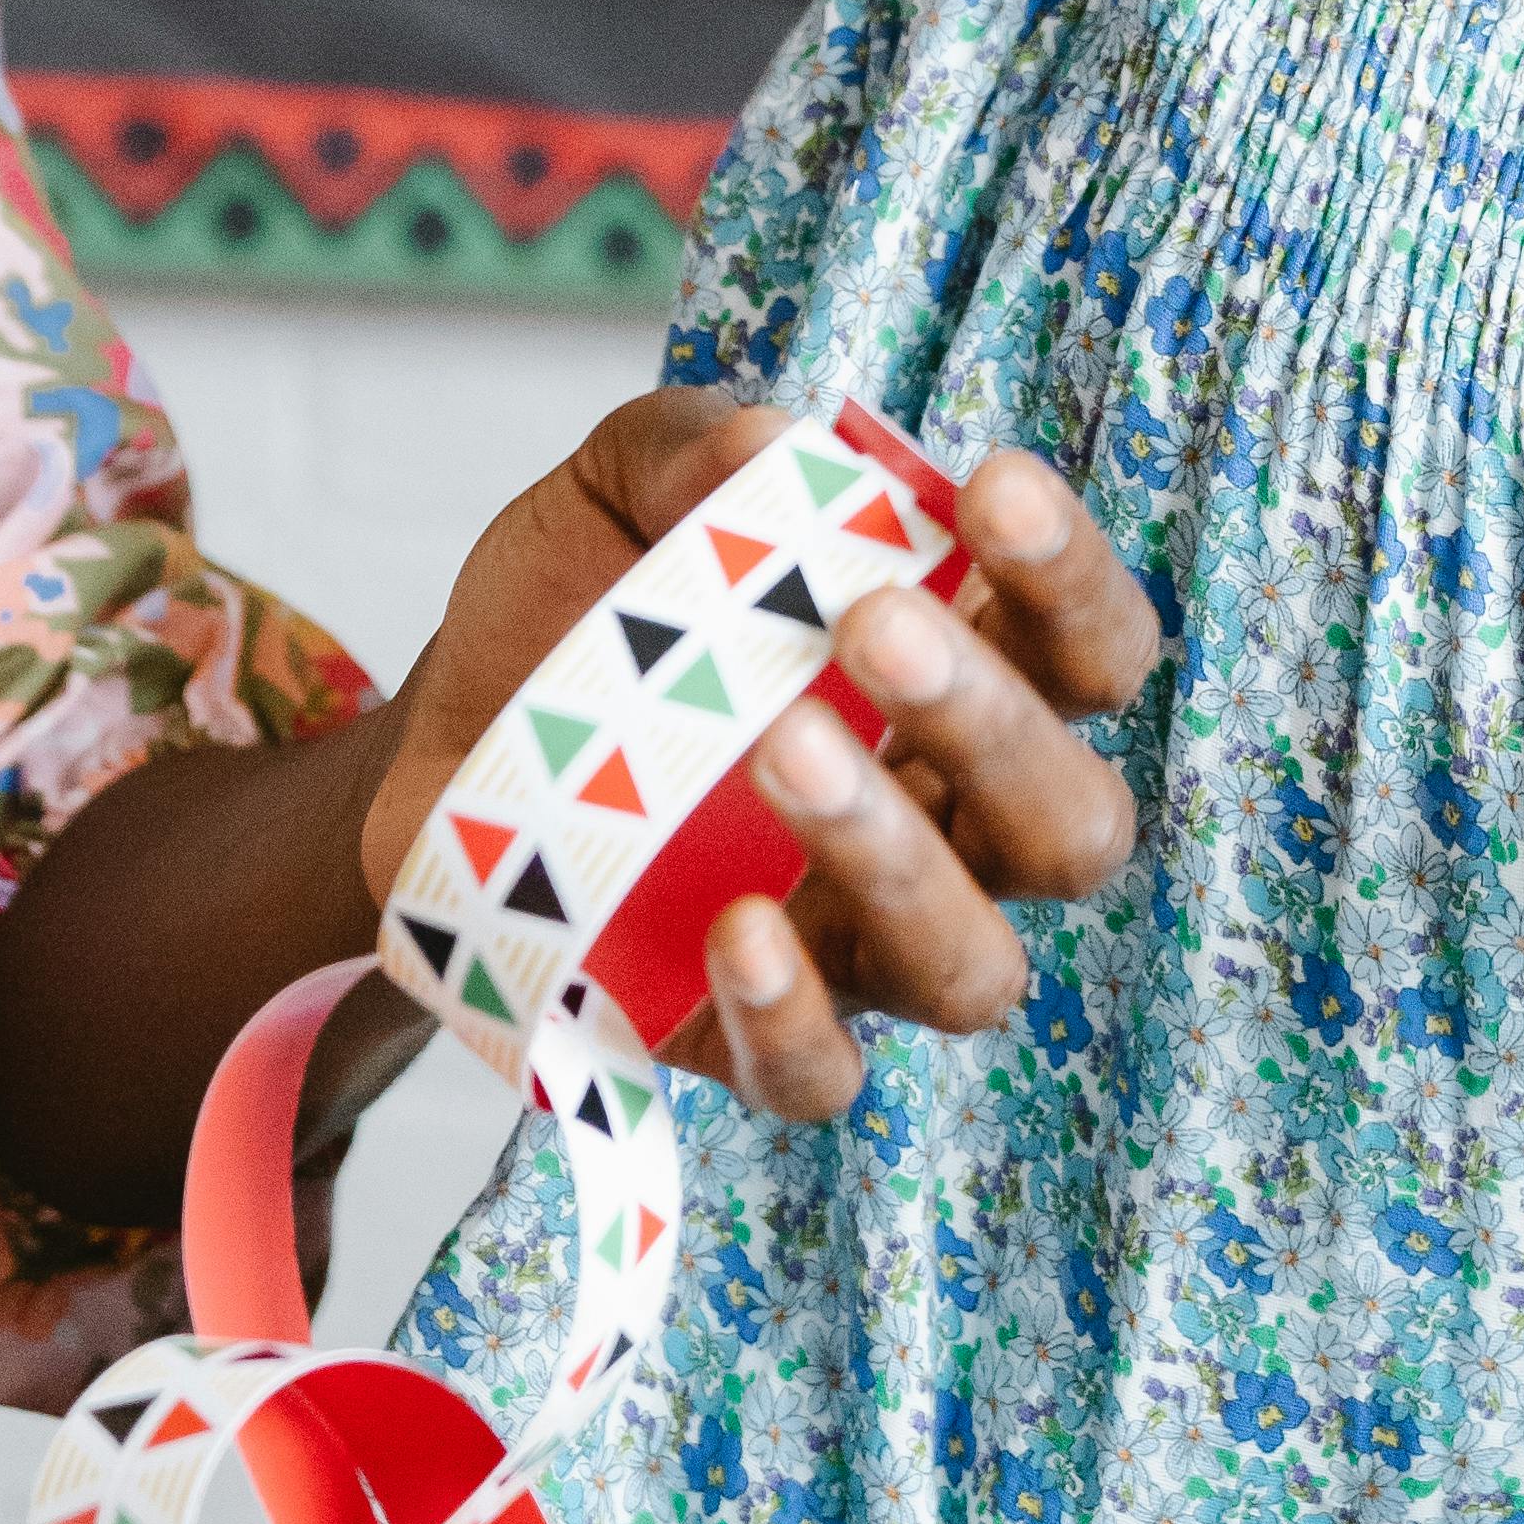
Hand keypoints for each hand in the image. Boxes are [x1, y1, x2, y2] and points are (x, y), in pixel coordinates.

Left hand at [363, 391, 1152, 1121]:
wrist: (435, 738)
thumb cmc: (579, 606)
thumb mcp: (615, 490)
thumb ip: (689, 446)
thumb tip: (769, 445)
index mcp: (959, 678)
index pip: (1089, 651)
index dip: (1075, 580)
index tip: (990, 487)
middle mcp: (944, 824)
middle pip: (1071, 826)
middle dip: (997, 724)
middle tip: (874, 624)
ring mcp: (854, 947)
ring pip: (971, 968)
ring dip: (903, 865)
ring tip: (788, 750)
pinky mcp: (741, 1037)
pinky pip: (819, 1078)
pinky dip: (790, 1017)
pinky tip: (732, 927)